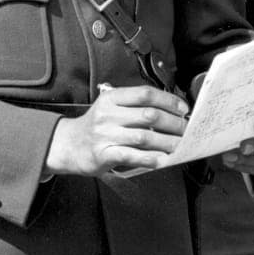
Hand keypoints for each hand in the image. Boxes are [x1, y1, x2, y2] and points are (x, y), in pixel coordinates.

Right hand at [44, 85, 189, 177]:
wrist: (68, 145)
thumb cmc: (95, 126)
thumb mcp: (110, 108)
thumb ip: (134, 106)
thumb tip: (170, 112)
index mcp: (112, 98)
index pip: (145, 94)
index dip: (168, 100)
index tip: (183, 108)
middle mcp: (108, 114)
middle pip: (149, 115)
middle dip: (173, 123)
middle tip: (185, 129)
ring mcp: (105, 135)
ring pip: (144, 137)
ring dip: (167, 142)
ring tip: (179, 145)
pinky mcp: (103, 154)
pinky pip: (131, 156)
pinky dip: (150, 158)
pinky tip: (161, 160)